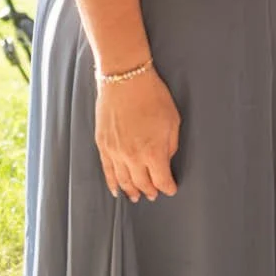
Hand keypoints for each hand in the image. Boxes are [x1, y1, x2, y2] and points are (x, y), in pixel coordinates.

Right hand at [95, 67, 179, 200]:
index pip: (162, 181)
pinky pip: (107, 170)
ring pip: (123, 181)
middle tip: (155, 194)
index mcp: (153, 152)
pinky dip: (112, 183)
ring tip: (137, 197)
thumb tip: (165, 159)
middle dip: (151, 191)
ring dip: (131, 191)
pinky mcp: (103, 145)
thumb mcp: (172, 121)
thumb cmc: (152, 96)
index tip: (171, 188)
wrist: (125, 79)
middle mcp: (133, 157)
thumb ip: (170, 145)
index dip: (168, 187)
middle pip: (142, 184)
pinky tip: (116, 190)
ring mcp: (115, 152)